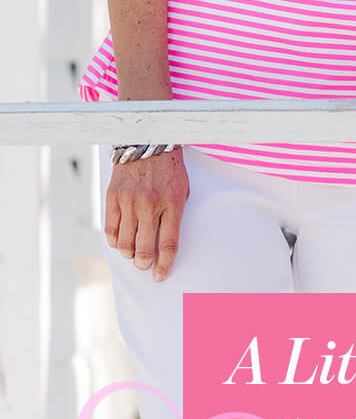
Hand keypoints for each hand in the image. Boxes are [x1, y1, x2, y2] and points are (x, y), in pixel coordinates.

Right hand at [104, 147, 188, 280]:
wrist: (147, 141)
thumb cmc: (169, 169)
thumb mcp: (182, 190)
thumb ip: (175, 215)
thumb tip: (165, 245)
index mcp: (172, 204)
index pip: (168, 244)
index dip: (164, 265)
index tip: (160, 276)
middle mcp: (150, 205)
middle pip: (145, 248)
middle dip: (144, 264)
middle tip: (144, 265)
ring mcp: (130, 201)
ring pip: (125, 243)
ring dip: (128, 254)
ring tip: (132, 254)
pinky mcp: (113, 197)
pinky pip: (110, 228)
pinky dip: (114, 240)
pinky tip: (120, 241)